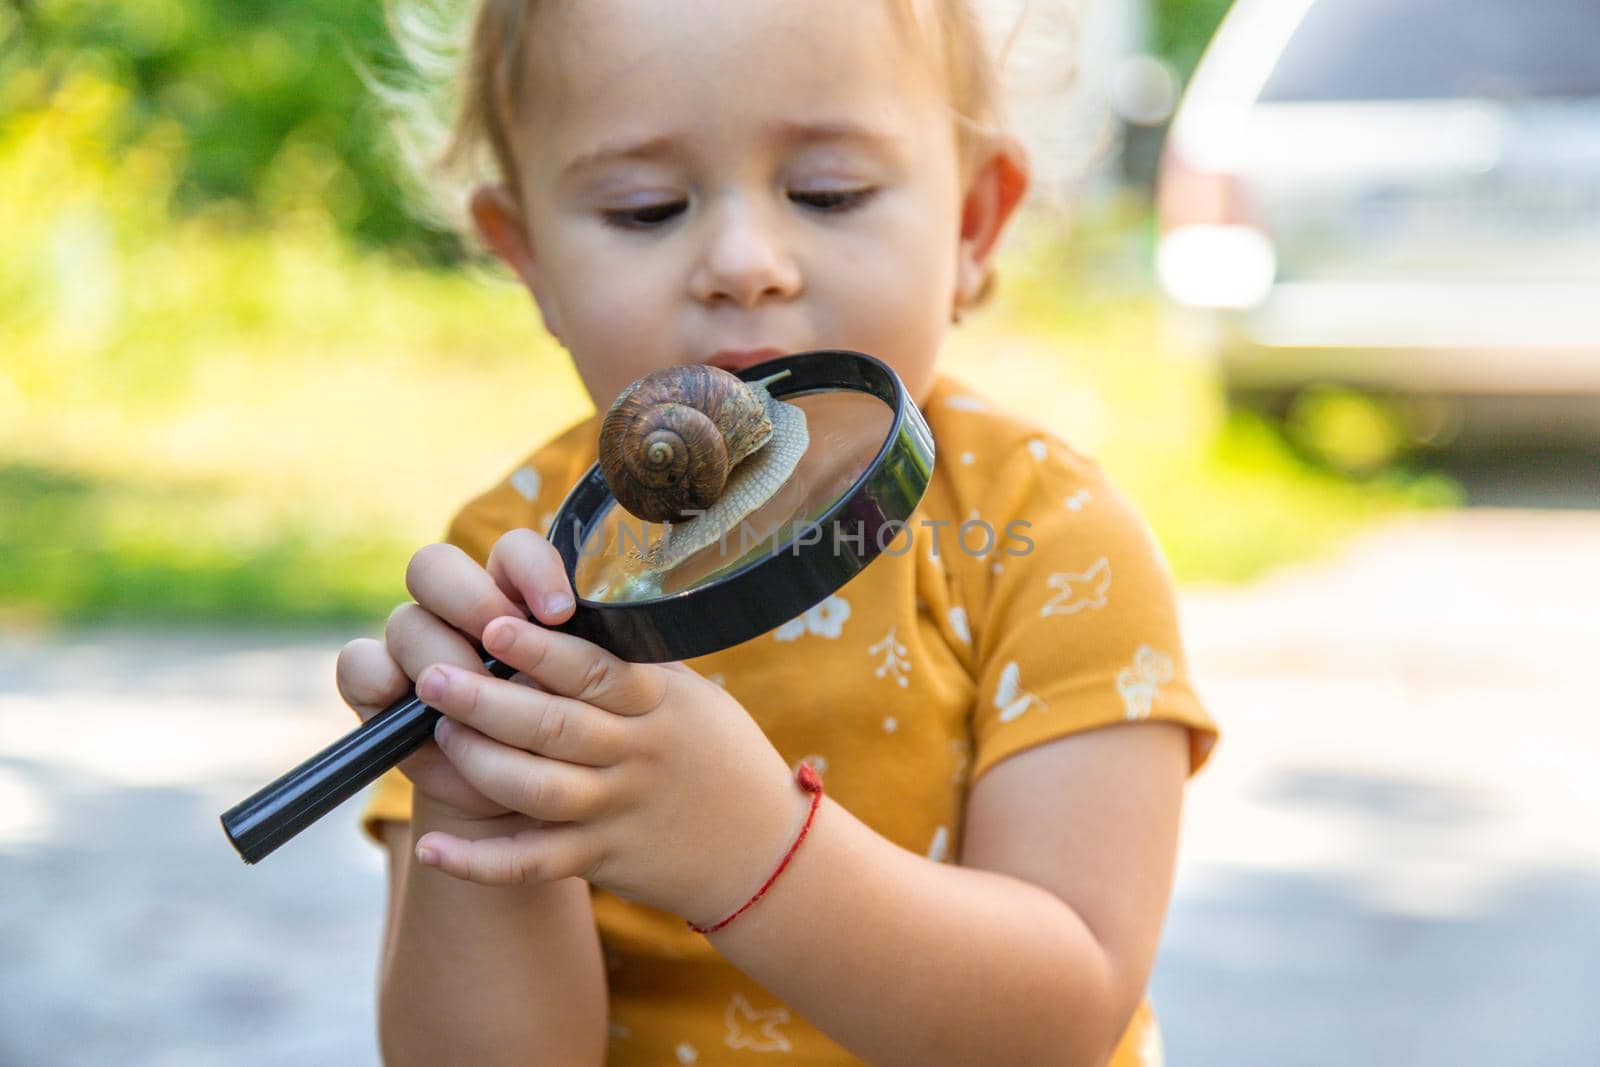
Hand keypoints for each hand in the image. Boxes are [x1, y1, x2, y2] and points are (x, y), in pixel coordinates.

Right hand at [334, 529, 578, 822]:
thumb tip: (588, 630)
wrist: (520, 811)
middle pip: (435, 566)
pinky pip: (360, 663)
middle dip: (471, 600)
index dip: (532, 568)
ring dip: (441, 658)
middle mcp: (456, 615)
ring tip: (469, 705)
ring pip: (406, 620)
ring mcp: (413, 650)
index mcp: (512, 600)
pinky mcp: (379, 692)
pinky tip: (408, 702)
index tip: (561, 612)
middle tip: (499, 641)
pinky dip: (381, 678)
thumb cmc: (562, 749)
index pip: (513, 552)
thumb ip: (580, 661)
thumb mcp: (584, 704)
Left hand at [408, 611, 810, 927]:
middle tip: (433, 675)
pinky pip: (533, 864)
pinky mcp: (603, 860)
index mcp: (659, 704)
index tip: (493, 625)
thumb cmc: (717, 755)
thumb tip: (565, 612)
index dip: (541, 650)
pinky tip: (430, 848)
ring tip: (440, 733)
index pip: (596, 671)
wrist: (765, 851)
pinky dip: (479, 862)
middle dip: (487, 700)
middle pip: (555, 726)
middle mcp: (639, 755)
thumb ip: (632, 665)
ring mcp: (619, 810)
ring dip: (482, 763)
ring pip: (539, 790)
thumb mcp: (690, 698)